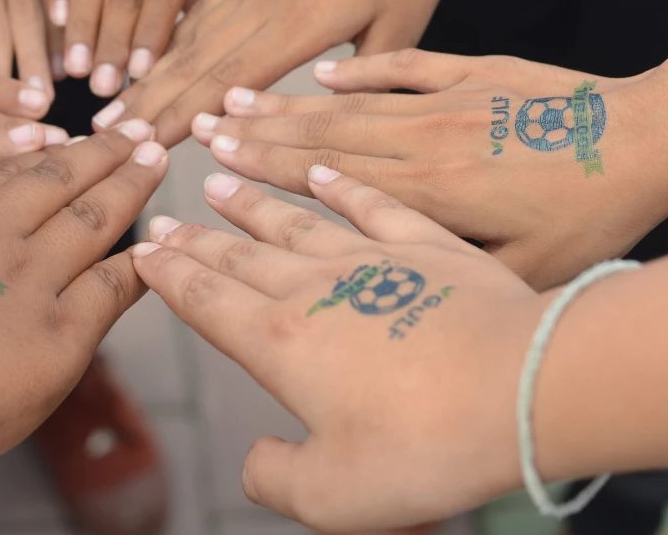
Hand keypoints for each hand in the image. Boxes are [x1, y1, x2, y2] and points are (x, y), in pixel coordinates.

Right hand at [0, 119, 169, 473]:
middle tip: (133, 132)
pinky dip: (139, 265)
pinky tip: (157, 253)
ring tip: (155, 163)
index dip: (42, 154)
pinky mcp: (65, 329)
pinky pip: (113, 287)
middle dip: (100, 152)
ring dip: (129, 186)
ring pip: (94, 217)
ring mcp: (34, 278)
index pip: (5, 174)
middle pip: (59, 179)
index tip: (68, 140)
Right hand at [96, 0, 461, 142]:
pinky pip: (205, 3)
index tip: (138, 144)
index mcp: (299, 20)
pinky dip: (176, 34)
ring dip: (151, 70)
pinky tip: (155, 55)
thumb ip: (361, 81)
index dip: (178, 115)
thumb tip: (326, 126)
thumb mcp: (402, 27)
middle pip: (191, 59)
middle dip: (144, 101)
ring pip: (191, 31)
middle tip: (100, 135)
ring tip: (113, 101)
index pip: (224, 81)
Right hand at [132, 170, 539, 531]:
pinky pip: (371, 202)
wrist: (525, 387)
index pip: (207, 300)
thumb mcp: (333, 498)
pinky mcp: (429, 245)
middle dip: (195, 238)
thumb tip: (256, 462)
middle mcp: (314, 288)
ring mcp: (372, 259)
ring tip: (220, 177)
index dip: (169, 278)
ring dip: (252, 201)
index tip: (143, 254)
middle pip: (239, 255)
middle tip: (163, 219)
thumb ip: (275, 479)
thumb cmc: (430, 446)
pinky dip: (340, 184)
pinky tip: (319, 169)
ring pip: (294, 219)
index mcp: (280, 344)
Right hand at [189, 49, 667, 289]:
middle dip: (255, 133)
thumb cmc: (592, 218)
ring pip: (350, 103)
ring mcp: (445, 100)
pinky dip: (359, 71)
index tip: (211, 164)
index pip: (324, 183)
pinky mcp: (474, 72)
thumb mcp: (523, 273)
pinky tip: (323, 74)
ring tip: (237, 95)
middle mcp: (422, 141)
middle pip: (320, 137)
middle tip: (200, 124)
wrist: (650, 138)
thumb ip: (447, 276)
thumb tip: (384, 287)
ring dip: (290, 102)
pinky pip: (400, 66)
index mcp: (428, 196)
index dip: (263, 174)